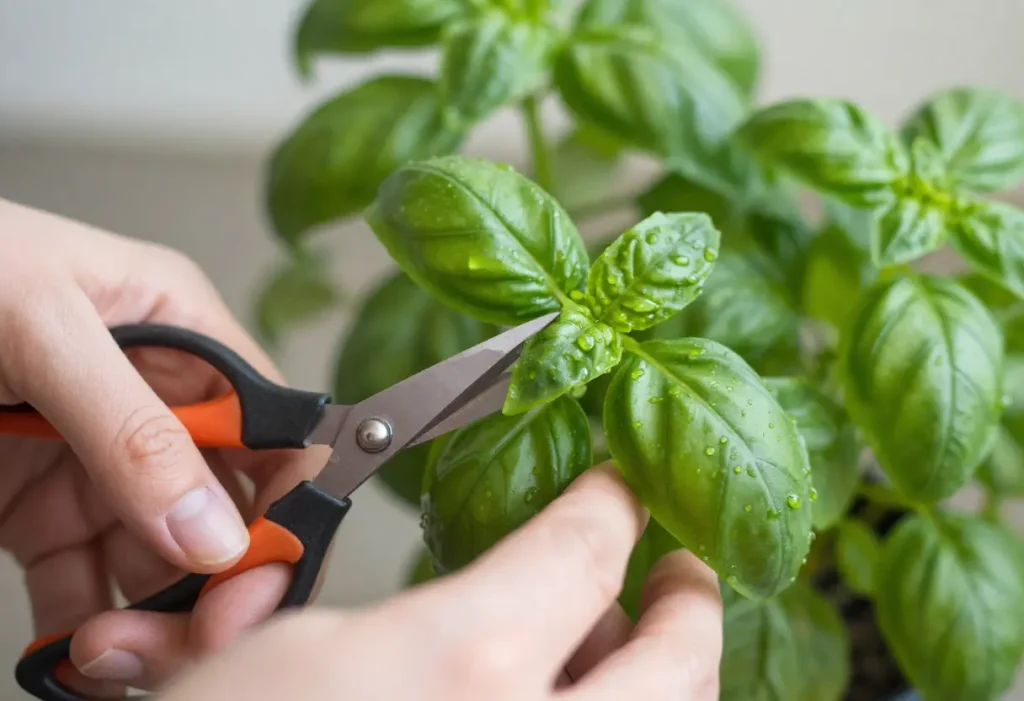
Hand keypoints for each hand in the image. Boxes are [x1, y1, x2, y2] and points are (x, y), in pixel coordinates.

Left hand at [0, 198, 319, 695]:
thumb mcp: (43, 326)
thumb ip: (132, 428)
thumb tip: (212, 532)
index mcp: (188, 341)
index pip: (277, 439)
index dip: (285, 514)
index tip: (256, 583)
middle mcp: (159, 408)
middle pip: (228, 517)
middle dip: (218, 589)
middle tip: (187, 641)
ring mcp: (102, 464)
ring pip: (163, 566)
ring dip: (153, 624)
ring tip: (109, 653)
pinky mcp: (41, 510)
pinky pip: (82, 586)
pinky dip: (84, 634)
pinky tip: (77, 662)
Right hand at [159, 466, 722, 700]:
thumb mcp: (299, 649)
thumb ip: (414, 613)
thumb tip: (481, 597)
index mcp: (468, 663)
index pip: (587, 547)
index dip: (613, 503)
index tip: (621, 489)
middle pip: (683, 655)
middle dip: (690, 600)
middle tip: (678, 574)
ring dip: (666, 675)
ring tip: (623, 647)